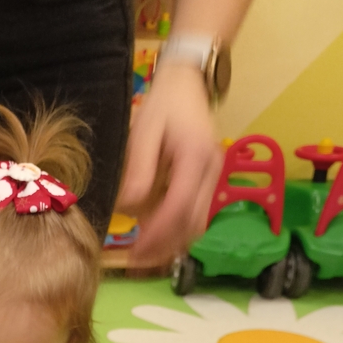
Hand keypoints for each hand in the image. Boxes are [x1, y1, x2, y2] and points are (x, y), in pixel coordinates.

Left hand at [117, 65, 220, 264]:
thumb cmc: (163, 105)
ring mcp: (215, 176)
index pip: (178, 208)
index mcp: (195, 158)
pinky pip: (197, 213)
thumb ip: (138, 171)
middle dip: (165, 246)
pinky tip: (157, 234)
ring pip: (198, 223)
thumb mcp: (143, 133)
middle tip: (136, 260)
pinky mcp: (210, 179)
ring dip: (173, 242)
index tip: (135, 251)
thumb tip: (128, 208)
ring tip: (145, 253)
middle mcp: (212, 171)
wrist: (187, 83)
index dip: (157, 235)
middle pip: (192, 224)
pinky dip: (178, 229)